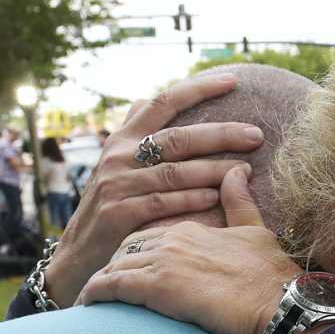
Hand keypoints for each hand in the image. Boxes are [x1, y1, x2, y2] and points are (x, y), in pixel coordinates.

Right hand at [43, 72, 263, 304]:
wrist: (78, 253)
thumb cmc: (109, 204)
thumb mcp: (114, 164)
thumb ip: (132, 132)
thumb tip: (146, 99)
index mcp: (123, 138)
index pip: (163, 102)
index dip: (198, 89)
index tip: (233, 80)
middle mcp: (118, 155)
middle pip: (178, 138)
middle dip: (221, 134)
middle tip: (256, 135)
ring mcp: (117, 184)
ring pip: (175, 172)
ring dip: (214, 170)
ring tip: (246, 170)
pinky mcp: (119, 213)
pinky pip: (164, 202)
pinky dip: (192, 198)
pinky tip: (217, 196)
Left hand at [77, 165, 297, 333]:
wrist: (279, 303)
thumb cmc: (271, 275)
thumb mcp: (255, 232)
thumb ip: (240, 203)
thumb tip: (238, 172)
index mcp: (192, 227)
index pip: (151, 229)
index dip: (137, 242)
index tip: (128, 257)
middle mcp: (172, 238)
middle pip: (128, 244)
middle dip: (112, 260)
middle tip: (99, 276)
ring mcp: (163, 260)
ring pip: (116, 264)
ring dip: (100, 280)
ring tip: (88, 295)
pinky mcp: (157, 285)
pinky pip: (112, 286)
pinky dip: (96, 293)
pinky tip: (87, 304)